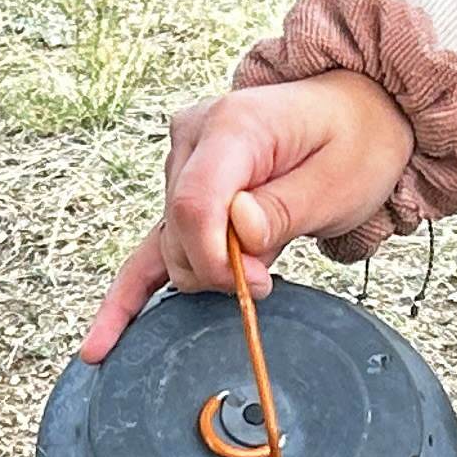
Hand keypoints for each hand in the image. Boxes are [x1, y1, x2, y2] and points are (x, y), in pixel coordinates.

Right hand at [81, 72, 414, 359]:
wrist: (355, 112)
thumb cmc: (354, 140)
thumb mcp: (339, 178)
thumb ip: (284, 209)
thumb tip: (238, 232)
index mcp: (232, 126)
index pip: (193, 206)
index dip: (216, 259)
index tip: (256, 282)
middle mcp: (193, 139)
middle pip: (179, 232)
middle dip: (220, 270)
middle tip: (271, 273)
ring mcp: (182, 164)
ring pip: (170, 247)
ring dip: (209, 271)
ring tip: (259, 260)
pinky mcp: (182, 192)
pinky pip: (148, 249)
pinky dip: (126, 297)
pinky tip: (101, 343)